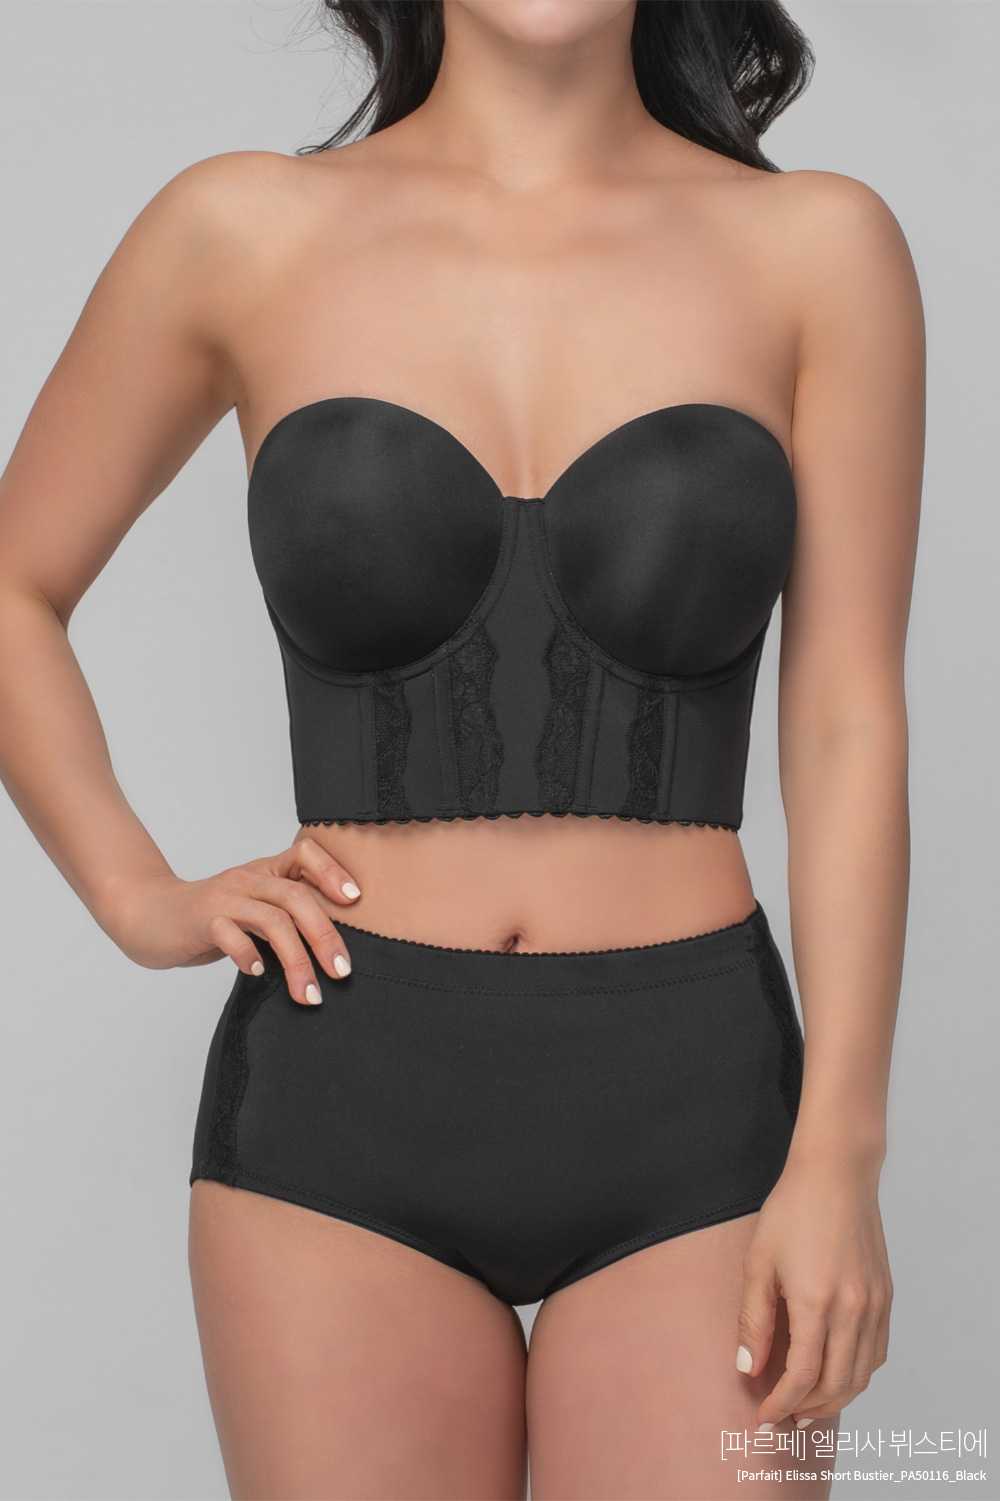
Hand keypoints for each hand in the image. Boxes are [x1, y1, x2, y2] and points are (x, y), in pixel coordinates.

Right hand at [104, 836, 360, 1004]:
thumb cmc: (209, 917)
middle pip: (296, 897)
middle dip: (325, 936)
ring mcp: (223, 899)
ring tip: (308, 993)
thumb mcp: (252, 910)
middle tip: (341, 972)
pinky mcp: (200, 920)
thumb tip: (334, 948)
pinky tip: (257, 972)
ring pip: (272, 920)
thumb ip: (285, 918)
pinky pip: (229, 934)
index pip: (304, 853)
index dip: (333, 871)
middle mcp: (247, 880)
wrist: (146, 913)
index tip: (356, 900)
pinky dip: (247, 954)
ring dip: (296, 960)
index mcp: (264, 872)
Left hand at [735, 1154, 892, 1429]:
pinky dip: (857, 1374)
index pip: (801, 1376)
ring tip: (806, 1403)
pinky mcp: (885, 1296)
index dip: (780, 1403)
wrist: (836, 1174)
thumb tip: (748, 1367)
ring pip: (861, 1375)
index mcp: (817, 1302)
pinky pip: (877, 1352)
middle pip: (835, 1385)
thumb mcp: (758, 1262)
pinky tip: (836, 1372)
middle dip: (807, 1408)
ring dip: (834, 1398)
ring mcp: (874, 1304)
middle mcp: (853, 1309)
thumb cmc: (792, 1210)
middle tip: (782, 1415)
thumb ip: (753, 1320)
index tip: (763, 1415)